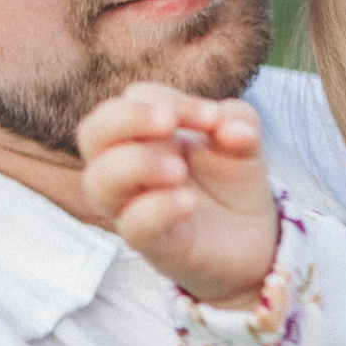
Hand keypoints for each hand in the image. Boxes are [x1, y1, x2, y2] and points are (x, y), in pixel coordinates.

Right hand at [77, 85, 279, 305]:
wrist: (254, 241)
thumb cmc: (233, 184)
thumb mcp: (244, 142)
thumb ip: (240, 121)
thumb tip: (235, 130)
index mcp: (145, 134)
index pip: (135, 100)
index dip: (170, 100)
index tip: (211, 118)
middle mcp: (129, 168)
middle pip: (92, 133)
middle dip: (126, 118)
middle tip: (168, 123)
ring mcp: (135, 207)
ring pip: (98, 182)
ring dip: (135, 163)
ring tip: (179, 169)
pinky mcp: (153, 245)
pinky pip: (133, 226)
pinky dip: (158, 208)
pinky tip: (189, 201)